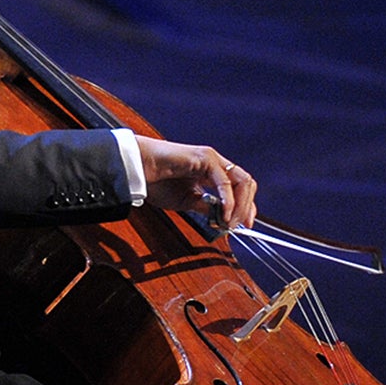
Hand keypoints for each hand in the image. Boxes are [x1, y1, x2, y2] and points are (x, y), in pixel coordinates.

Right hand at [135, 138, 257, 233]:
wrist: (138, 169)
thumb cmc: (156, 182)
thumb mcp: (187, 201)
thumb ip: (206, 208)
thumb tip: (223, 219)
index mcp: (212, 172)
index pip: (240, 188)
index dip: (246, 206)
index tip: (245, 225)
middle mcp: (216, 163)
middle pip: (246, 183)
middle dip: (247, 207)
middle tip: (240, 226)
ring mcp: (212, 159)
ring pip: (241, 181)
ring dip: (240, 205)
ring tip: (230, 222)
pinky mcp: (205, 158)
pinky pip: (224, 182)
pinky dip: (228, 201)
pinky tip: (223, 214)